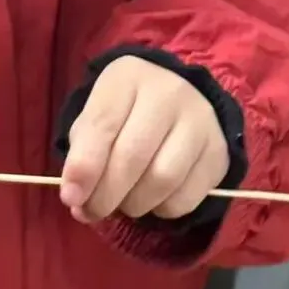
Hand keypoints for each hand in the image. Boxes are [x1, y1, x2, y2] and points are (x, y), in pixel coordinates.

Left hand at [59, 58, 229, 222]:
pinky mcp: (218, 152)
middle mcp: (169, 93)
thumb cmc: (126, 111)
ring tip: (123, 203)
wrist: (179, 99)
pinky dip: (162, 209)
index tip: (70, 197)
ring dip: (134, 204)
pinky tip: (152, 199)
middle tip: (91, 211)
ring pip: (162, 180)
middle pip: (133, 157)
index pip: (103, 125)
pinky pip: (186, 197)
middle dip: (105, 195)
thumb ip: (83, 152)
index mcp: (128, 77)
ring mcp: (200, 121)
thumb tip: (77, 196)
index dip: (84, 167)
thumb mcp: (98, 115)